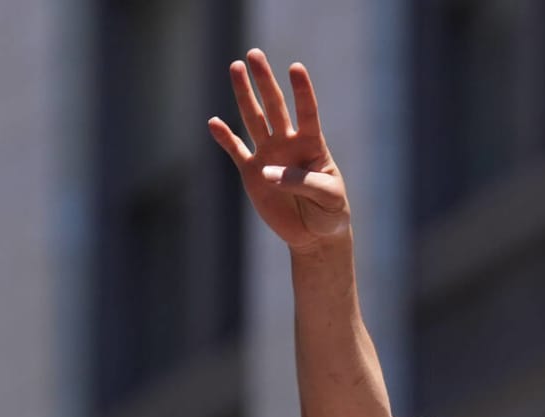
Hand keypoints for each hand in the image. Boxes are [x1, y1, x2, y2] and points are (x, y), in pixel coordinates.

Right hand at [209, 50, 350, 250]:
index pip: (307, 112)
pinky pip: (236, 151)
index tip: (295, 68)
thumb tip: (269, 172)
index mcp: (313, 144)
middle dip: (264, 81)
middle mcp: (288, 144)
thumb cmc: (330, 211)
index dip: (302, 91)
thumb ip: (303, 181)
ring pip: (253, 120)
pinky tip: (214, 122)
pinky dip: (225, 138)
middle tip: (254, 54)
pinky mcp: (252, 173)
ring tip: (236, 68)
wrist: (315, 235)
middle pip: (274, 107)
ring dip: (244, 95)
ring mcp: (268, 156)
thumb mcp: (328, 196)